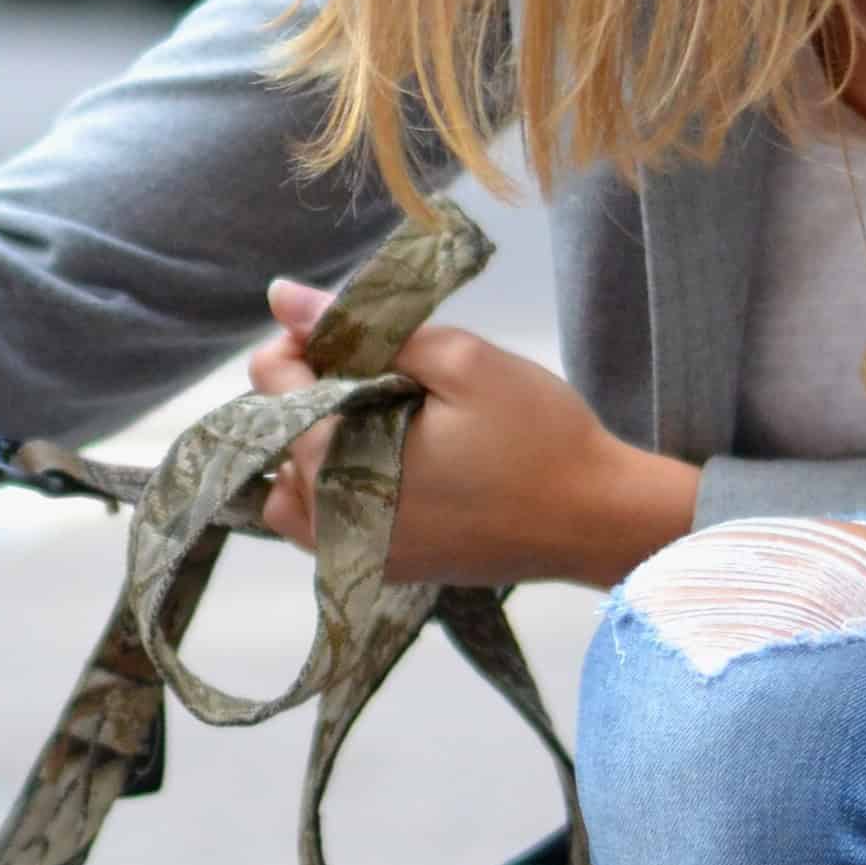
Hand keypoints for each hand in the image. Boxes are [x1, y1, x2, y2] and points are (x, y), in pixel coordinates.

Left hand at [246, 278, 698, 591]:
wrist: (595, 519)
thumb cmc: (536, 434)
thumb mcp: (460, 359)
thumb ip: (364, 328)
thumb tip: (282, 295)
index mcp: (337, 459)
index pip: (270, 382)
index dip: (305, 340)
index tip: (359, 332)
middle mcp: (327, 517)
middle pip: (276, 431)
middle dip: (317, 389)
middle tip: (391, 373)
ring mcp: (350, 551)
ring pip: (289, 484)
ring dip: (317, 442)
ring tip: (381, 417)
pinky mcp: (378, 569)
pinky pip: (320, 523)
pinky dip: (334, 485)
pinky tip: (384, 459)